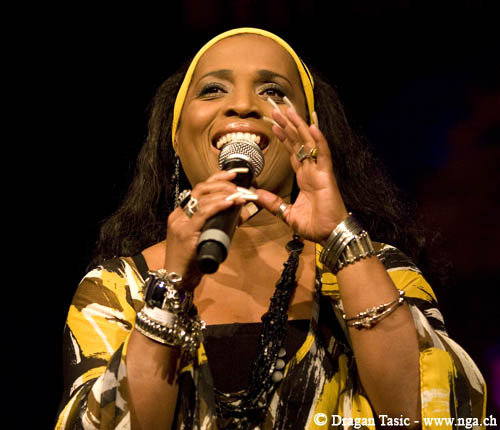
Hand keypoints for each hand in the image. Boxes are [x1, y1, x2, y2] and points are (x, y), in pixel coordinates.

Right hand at [164, 170, 254, 288]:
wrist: (177, 279)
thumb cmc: (192, 261)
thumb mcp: (206, 237)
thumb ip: (218, 224)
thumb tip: (240, 214)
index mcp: (182, 213)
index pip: (199, 189)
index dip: (216, 179)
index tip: (233, 174)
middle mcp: (179, 214)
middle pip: (200, 189)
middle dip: (222, 183)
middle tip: (239, 185)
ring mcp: (181, 223)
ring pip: (202, 199)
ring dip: (224, 194)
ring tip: (240, 195)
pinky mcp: (185, 233)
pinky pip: (203, 214)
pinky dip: (218, 206)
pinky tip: (230, 202)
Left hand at [257, 103, 347, 242]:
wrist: (330, 235)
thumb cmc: (315, 226)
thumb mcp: (287, 214)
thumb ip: (272, 203)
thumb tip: (256, 194)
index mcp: (304, 178)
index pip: (293, 152)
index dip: (284, 137)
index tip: (274, 125)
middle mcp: (312, 171)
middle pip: (299, 142)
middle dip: (288, 126)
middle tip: (278, 110)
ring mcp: (320, 171)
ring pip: (309, 143)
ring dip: (298, 126)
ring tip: (289, 111)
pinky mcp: (327, 176)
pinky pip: (323, 155)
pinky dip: (319, 140)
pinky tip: (311, 127)